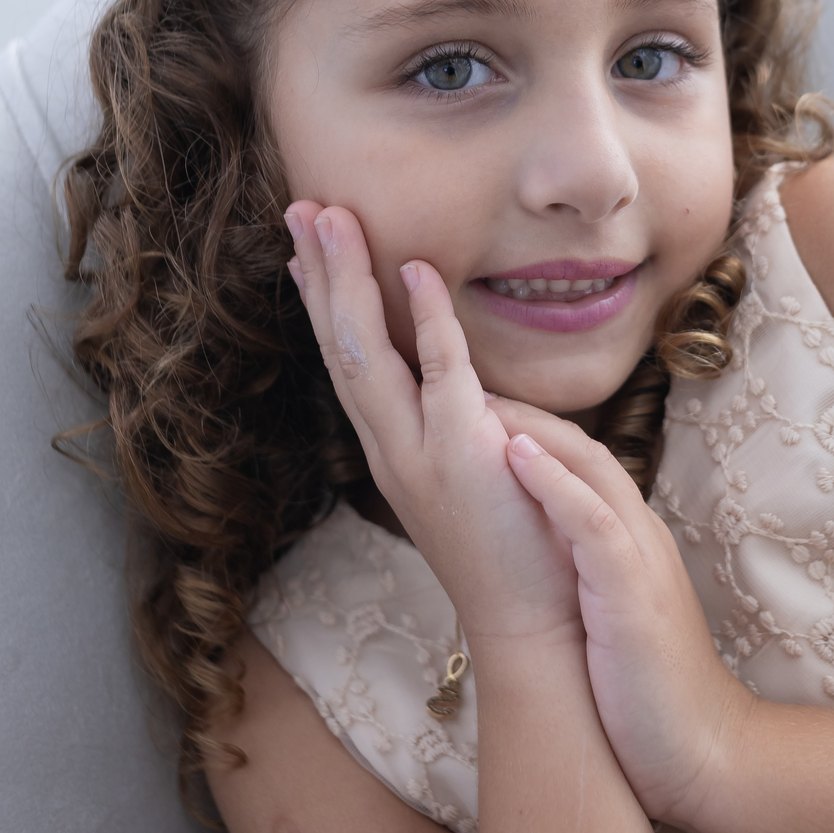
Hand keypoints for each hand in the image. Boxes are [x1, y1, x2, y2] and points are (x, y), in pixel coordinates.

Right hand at [285, 200, 584, 649]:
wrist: (532, 626)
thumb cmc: (515, 548)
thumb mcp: (473, 473)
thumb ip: (460, 422)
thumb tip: (458, 378)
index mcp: (392, 448)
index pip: (347, 358)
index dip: (324, 299)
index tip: (306, 245)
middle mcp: (391, 447)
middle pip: (341, 344)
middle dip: (321, 271)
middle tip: (301, 207)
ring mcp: (420, 450)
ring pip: (368, 350)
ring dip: (348, 280)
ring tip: (331, 217)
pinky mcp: (465, 451)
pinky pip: (441, 370)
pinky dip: (426, 317)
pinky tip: (416, 269)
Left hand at [501, 402, 754, 826]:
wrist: (703, 757)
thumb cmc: (646, 697)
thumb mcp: (607, 618)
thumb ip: (580, 578)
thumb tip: (530, 559)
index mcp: (628, 541)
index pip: (578, 461)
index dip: (525, 429)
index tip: (468, 409)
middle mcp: (638, 535)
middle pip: (581, 447)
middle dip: (520, 412)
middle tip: (460, 383)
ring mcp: (640, 560)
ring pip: (589, 469)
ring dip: (531, 429)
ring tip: (475, 400)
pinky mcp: (634, 594)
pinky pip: (593, 521)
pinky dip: (554, 484)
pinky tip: (512, 455)